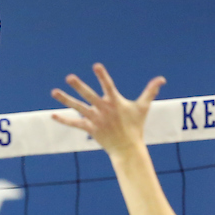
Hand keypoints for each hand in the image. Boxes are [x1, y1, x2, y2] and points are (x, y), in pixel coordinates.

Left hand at [50, 63, 165, 156]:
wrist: (128, 148)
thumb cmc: (135, 126)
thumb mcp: (143, 108)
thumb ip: (150, 91)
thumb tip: (162, 79)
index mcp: (115, 102)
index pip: (108, 86)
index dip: (103, 76)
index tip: (96, 66)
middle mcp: (103, 110)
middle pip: (89, 95)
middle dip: (79, 86)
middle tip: (69, 77)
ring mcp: (95, 119)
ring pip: (78, 108)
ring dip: (65, 100)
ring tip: (54, 92)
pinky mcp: (90, 129)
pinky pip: (75, 123)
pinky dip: (64, 120)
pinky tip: (53, 115)